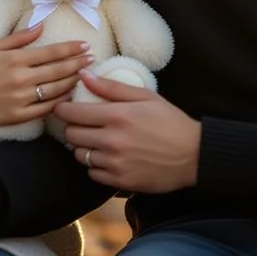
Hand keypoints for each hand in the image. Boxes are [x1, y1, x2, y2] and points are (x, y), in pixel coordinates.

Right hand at [0, 24, 93, 127]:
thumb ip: (18, 38)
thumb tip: (40, 26)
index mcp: (15, 59)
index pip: (51, 52)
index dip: (71, 49)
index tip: (85, 45)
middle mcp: (21, 78)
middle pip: (58, 70)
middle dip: (78, 63)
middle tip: (92, 58)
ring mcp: (21, 99)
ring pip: (55, 89)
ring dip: (73, 81)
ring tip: (84, 74)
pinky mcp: (19, 116)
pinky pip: (45, 109)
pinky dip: (60, 102)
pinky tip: (69, 96)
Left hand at [56, 70, 200, 193]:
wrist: (194, 155)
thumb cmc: (171, 121)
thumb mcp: (145, 96)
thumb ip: (111, 86)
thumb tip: (84, 75)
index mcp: (117, 115)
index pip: (72, 113)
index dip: (63, 109)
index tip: (64, 107)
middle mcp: (112, 140)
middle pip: (71, 135)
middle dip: (72, 127)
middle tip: (82, 124)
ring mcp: (115, 162)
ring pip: (80, 155)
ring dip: (83, 147)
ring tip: (96, 140)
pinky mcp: (120, 180)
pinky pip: (92, 173)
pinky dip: (95, 165)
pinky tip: (107, 157)